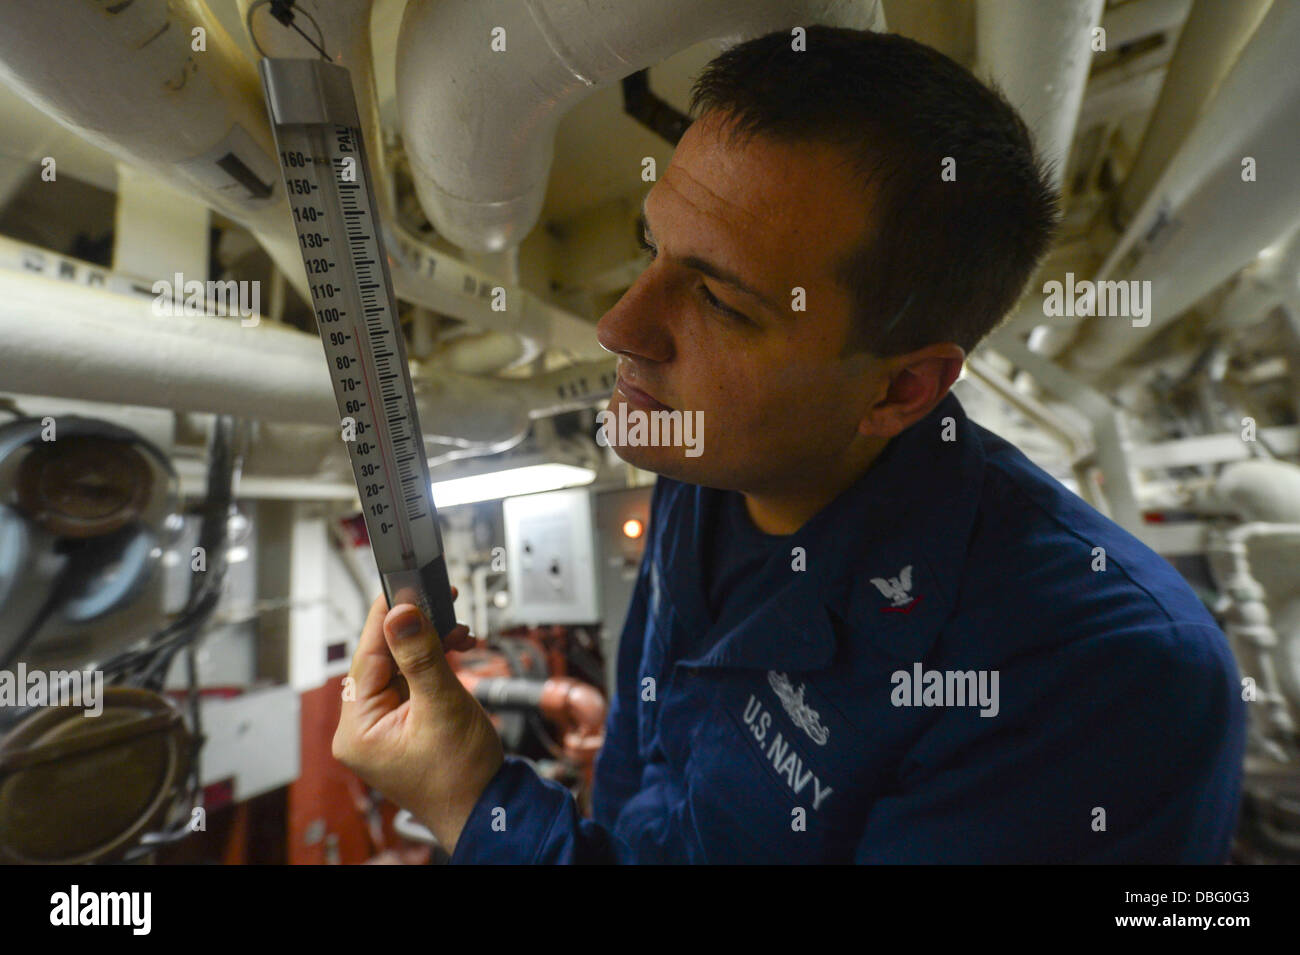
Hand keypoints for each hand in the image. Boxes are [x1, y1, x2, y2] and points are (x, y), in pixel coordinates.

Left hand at [332, 587, 503, 854]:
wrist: (489, 808)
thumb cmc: (464, 775)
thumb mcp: (443, 706)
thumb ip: (420, 656)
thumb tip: (400, 613)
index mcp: (358, 729)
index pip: (367, 655)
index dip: (387, 616)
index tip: (402, 583)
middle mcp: (362, 728)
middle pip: (382, 658)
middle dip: (415, 628)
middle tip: (439, 599)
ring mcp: (382, 727)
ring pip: (399, 665)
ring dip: (429, 644)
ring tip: (458, 631)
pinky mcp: (402, 724)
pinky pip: (411, 680)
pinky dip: (433, 662)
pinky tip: (454, 649)